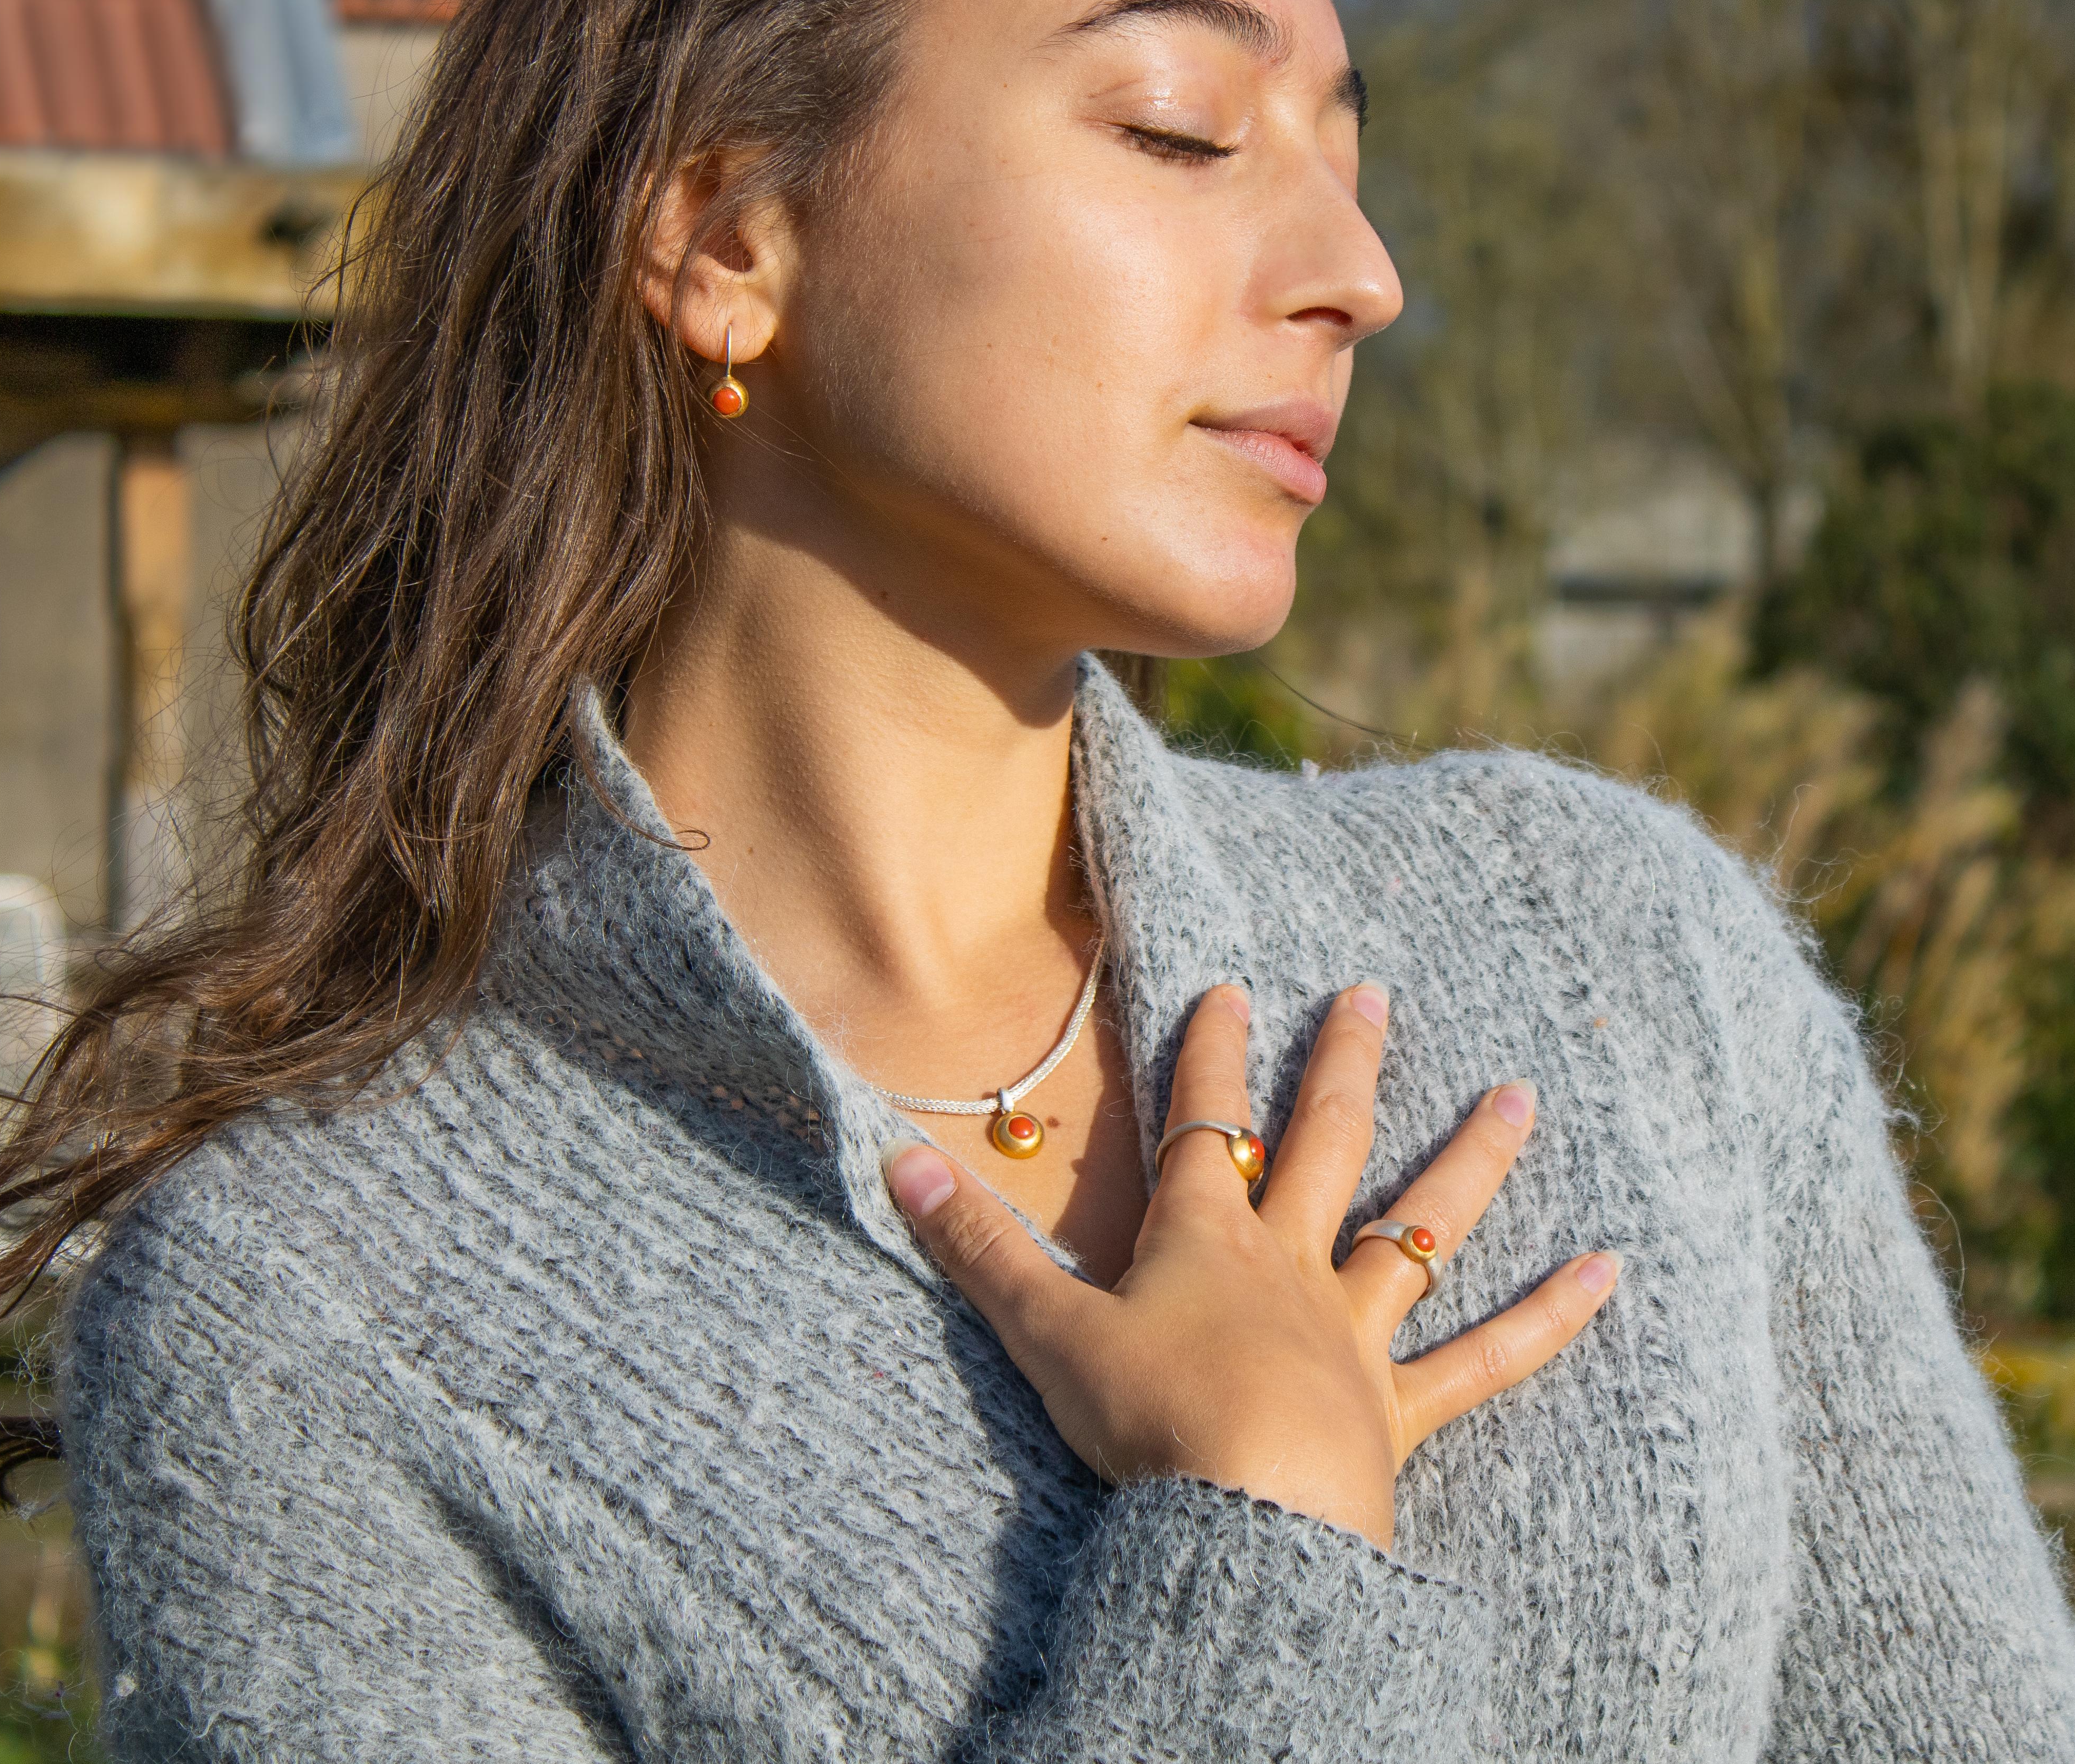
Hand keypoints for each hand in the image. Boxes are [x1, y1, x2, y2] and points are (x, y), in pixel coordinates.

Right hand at [881, 983, 1618, 1548]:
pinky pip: (1486, 1359)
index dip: (1209, 1052)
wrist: (1247, 1520)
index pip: (1203, 1124)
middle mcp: (1291, 1270)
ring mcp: (1356, 1337)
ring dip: (1473, 1160)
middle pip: (1325, 1145)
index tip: (1230, 984)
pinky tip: (1609, 1276)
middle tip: (1378, 992)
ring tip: (1526, 1095)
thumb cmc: (1147, 1424)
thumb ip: (977, 1249)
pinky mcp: (1400, 1412)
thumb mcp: (1045, 1331)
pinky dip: (1548, 1319)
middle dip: (1345, 1065)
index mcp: (1206, 1244)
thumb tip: (896, 1163)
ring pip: (1424, 1229)